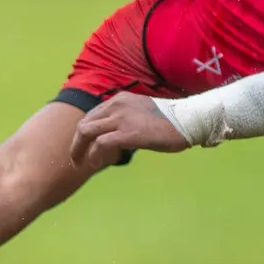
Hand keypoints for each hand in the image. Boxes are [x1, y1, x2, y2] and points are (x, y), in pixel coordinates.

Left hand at [70, 91, 187, 170]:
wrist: (189, 120)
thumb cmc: (169, 121)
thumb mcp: (140, 113)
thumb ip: (124, 120)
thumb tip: (111, 138)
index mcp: (119, 99)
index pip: (91, 116)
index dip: (82, 134)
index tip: (81, 147)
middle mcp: (117, 105)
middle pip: (84, 124)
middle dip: (76, 143)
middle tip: (75, 158)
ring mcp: (121, 118)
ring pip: (86, 132)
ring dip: (79, 150)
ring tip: (80, 163)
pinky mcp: (128, 133)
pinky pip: (101, 144)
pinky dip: (94, 155)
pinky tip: (95, 163)